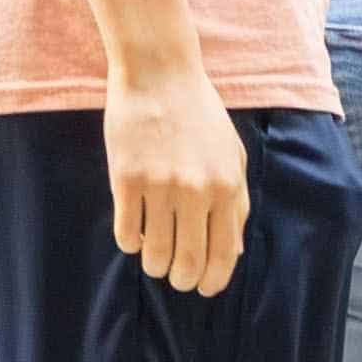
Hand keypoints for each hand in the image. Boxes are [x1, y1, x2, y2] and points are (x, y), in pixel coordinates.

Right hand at [104, 61, 249, 296]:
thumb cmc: (200, 114)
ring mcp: (159, 185)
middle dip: (182, 280)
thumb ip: (235, 203)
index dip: (212, 280)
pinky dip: (130, 243)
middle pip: (187, 261)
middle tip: (176, 277)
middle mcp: (195, 190)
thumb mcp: (231, 155)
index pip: (222, 253)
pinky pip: (126, 233)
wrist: (160, 74)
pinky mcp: (126, 179)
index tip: (204, 287)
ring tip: (154, 257)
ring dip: (154, 264)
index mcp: (226, 185)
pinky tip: (134, 232)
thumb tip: (232, 251)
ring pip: (154, 253)